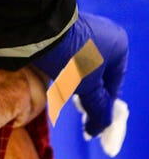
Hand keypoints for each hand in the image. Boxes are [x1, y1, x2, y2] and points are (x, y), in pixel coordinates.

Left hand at [33, 12, 128, 137]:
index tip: (93, 121)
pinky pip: (68, 57)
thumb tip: (99, 129)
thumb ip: (97, 107)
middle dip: (88, 93)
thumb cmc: (71, 58)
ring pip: (81, 66)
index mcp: (119, 46)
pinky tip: (55, 78)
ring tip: (64, 93)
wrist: (39, 29)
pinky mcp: (63, 33)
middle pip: (97, 74)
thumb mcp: (87, 86)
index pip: (114, 83)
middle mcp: (104, 35)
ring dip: (74, 82)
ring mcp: (84, 31)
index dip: (104, 104)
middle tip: (77, 108)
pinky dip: (63, 70)